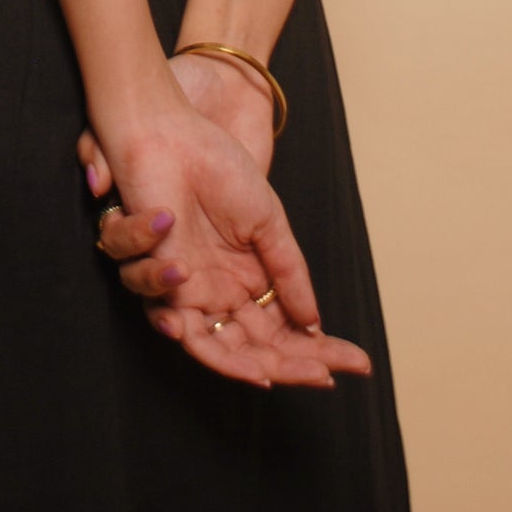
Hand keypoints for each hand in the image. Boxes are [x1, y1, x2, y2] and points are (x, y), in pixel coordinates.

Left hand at [83, 72, 373, 388]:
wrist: (171, 135)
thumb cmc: (217, 168)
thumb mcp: (268, 221)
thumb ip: (289, 272)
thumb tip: (315, 323)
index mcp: (247, 280)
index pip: (283, 331)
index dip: (317, 352)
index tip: (355, 365)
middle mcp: (217, 293)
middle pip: (252, 351)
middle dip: (289, 368)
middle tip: (322, 377)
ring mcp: (186, 290)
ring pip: (212, 350)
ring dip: (241, 363)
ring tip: (268, 369)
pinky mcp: (156, 278)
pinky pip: (169, 316)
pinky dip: (193, 327)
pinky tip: (187, 279)